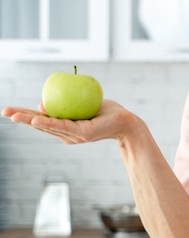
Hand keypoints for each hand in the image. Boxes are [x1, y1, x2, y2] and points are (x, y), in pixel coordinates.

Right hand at [1, 100, 140, 144]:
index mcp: (65, 129)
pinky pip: (64, 126)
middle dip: (21, 119)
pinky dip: (49, 123)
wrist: (126, 122)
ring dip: (30, 121)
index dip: (25, 117)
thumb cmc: (106, 112)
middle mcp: (67, 135)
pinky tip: (37, 119)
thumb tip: (43, 101)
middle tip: (4, 111)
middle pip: (40, 126)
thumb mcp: (82, 105)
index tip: (10, 111)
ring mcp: (74, 136)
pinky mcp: (83, 134)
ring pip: (49, 127)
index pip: (42, 122)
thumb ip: (65, 104)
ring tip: (14, 116)